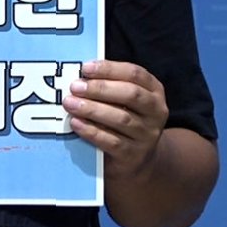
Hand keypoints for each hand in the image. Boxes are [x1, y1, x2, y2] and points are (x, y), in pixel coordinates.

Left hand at [63, 60, 167, 179]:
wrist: (138, 159)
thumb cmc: (125, 120)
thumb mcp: (126, 101)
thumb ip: (110, 87)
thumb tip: (81, 76)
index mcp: (155, 92)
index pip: (135, 74)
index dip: (110, 69)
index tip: (86, 68)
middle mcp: (156, 112)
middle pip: (131, 94)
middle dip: (100, 89)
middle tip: (75, 87)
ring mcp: (147, 134)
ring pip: (121, 118)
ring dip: (93, 109)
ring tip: (70, 104)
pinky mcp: (134, 154)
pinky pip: (112, 141)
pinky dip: (92, 131)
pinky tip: (76, 123)